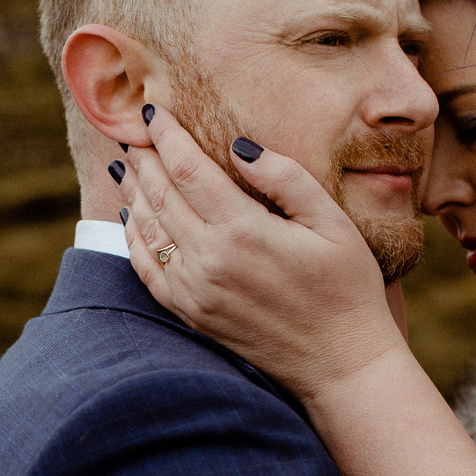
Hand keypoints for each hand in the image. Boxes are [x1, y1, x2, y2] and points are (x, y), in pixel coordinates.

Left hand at [117, 107, 406, 400]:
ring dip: (134, 192)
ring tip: (127, 165)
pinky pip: (147, 271)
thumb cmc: (348, 289)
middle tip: (133, 131)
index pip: (187, 169)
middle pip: (160, 195)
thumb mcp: (332, 223)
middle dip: (145, 157)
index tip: (153, 110)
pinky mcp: (192, 315)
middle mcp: (209, 261)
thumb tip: (239, 147)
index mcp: (243, 231)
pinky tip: (133, 219)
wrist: (342, 365)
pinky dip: (134, 239)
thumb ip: (285, 178)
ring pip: (148, 230)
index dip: (166, 136)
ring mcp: (195, 292)